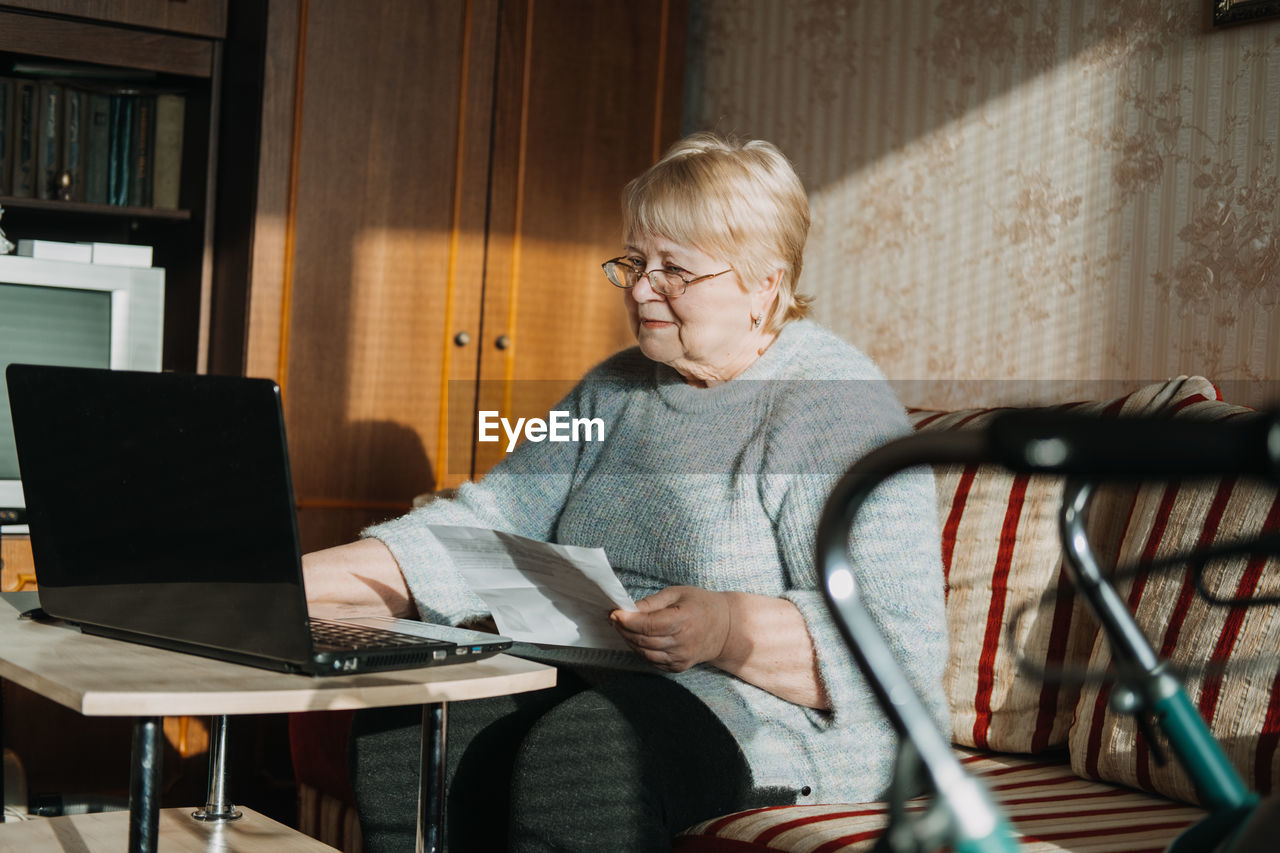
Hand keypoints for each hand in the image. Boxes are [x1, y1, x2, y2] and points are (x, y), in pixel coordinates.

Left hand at [610, 586, 731, 672]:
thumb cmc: (700, 605)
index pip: (648, 625)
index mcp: (683, 620)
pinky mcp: (678, 667)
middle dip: (624, 629)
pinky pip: (652, 661)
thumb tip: (628, 608)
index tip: (614, 613)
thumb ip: (652, 602)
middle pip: (643, 640)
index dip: (627, 620)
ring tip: (623, 627)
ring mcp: (680, 658)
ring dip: (629, 640)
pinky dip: (641, 650)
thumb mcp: (678, 593)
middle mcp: (682, 643)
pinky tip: (637, 639)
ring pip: (644, 652)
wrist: (725, 629)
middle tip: (614, 618)